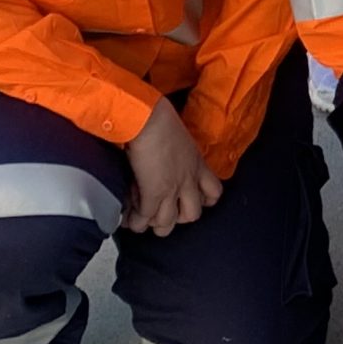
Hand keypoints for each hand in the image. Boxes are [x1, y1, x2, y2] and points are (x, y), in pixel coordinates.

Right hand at [124, 98, 221, 236]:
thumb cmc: (160, 120)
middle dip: (178, 218)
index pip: (214, 193)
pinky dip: (135, 222)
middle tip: (164, 213)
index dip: (203, 201)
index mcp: (198, 165)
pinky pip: (145, 218)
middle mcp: (189, 179)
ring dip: (154, 224)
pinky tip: (128, 221)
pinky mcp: (152, 194)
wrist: (148, 119)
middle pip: (193, 214)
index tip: (188, 200)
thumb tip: (163, 162)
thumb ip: (177, 154)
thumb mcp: (180, 139)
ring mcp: (172, 189)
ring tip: (143, 220)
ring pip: (168, 223)